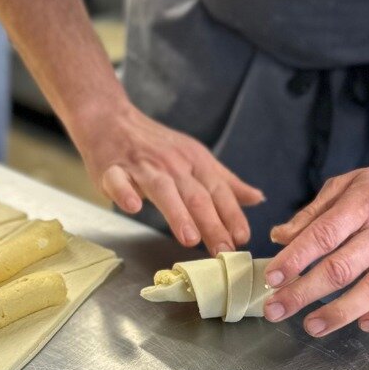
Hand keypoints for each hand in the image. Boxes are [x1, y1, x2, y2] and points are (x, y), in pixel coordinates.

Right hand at [72, 102, 263, 253]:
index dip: (232, 214)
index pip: (218, 191)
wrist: (110, 119)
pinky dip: (125, 193)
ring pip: (163, 190)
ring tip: (190, 239)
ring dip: (177, 213)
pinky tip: (133, 207)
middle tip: (223, 250)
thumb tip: (258, 198)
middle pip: (195, 196)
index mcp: (195, 162)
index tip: (243, 238)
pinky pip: (119, 181)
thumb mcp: (196, 158)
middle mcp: (172, 164)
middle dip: (212, 224)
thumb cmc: (155, 145)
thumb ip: (226, 182)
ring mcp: (142, 166)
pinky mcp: (112, 169)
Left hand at [263, 157, 368, 336]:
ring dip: (340, 312)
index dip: (295, 259)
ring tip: (311, 326)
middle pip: (343, 268)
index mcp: (364, 203)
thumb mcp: (345, 185)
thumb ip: (312, 214)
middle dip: (304, 292)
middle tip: (275, 310)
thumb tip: (278, 238)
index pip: (324, 234)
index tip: (271, 278)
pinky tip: (366, 325)